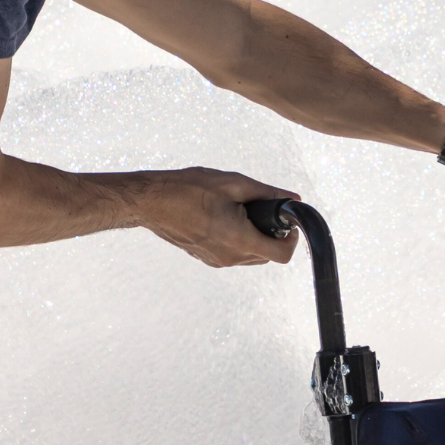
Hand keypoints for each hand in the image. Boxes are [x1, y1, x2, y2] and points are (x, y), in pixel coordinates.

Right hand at [136, 169, 300, 266]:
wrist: (151, 202)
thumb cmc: (188, 189)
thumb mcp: (233, 184)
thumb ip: (268, 193)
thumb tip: (293, 198)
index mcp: (239, 240)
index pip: (282, 255)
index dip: (292, 240)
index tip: (287, 223)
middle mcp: (230, 257)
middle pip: (268, 256)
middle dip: (272, 235)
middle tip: (263, 210)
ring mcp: (217, 261)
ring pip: (251, 256)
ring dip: (256, 237)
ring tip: (241, 211)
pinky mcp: (207, 258)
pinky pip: (234, 254)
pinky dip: (239, 240)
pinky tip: (226, 217)